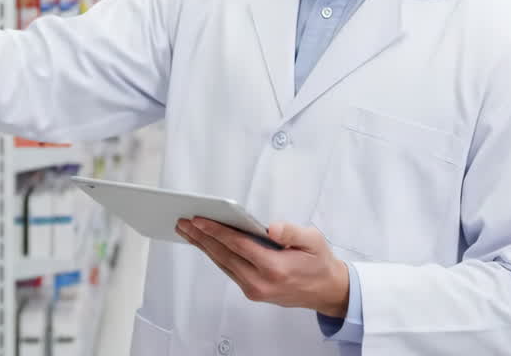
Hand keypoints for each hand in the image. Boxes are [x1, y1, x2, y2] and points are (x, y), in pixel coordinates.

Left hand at [176, 217, 349, 316]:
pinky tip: (205, 243)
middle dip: (201, 237)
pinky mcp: (252, 291)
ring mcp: (254, 290)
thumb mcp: (313, 241)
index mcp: (275, 268)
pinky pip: (228, 270)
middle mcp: (261, 282)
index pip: (238, 245)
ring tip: (187, 230)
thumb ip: (292, 232)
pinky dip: (214, 255)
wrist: (326, 290)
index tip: (199, 219)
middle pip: (224, 255)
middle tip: (183, 222)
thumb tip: (269, 228)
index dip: (216, 231)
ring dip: (203, 246)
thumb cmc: (319, 262)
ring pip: (222, 264)